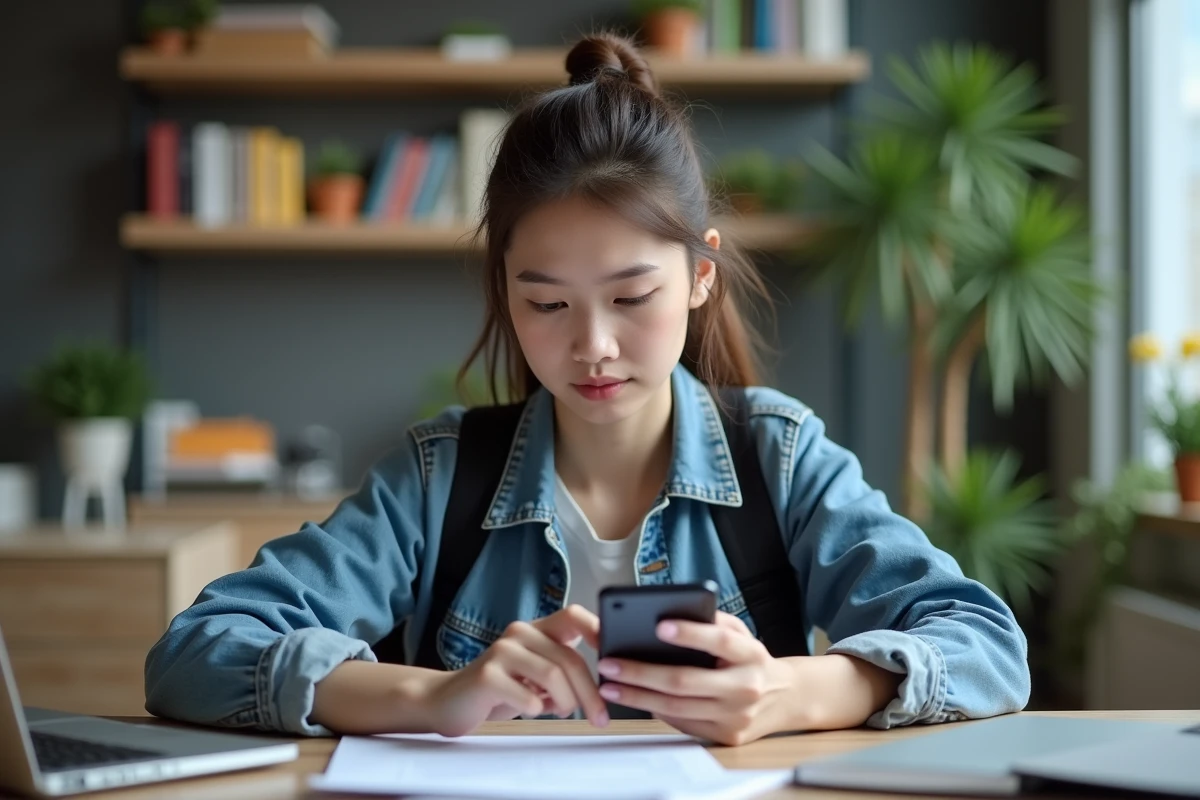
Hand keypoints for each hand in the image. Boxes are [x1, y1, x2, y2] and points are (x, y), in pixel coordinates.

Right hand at [424, 604, 608, 736]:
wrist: (450, 702)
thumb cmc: (502, 690)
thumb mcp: (538, 676)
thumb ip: (564, 669)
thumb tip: (607, 679)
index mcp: (537, 630)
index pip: (573, 616)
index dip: (598, 629)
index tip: (617, 654)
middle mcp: (520, 633)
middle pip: (569, 658)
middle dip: (590, 693)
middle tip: (600, 718)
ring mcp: (502, 651)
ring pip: (553, 676)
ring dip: (565, 702)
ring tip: (559, 712)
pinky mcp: (487, 674)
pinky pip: (528, 697)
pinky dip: (536, 710)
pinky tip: (530, 709)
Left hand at [595, 611, 792, 745]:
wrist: (786, 698)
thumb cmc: (751, 659)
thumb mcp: (742, 633)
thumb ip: (713, 622)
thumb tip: (672, 612)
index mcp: (751, 655)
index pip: (720, 641)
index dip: (690, 633)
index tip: (658, 625)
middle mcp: (746, 688)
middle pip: (686, 682)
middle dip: (641, 673)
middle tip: (610, 664)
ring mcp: (736, 717)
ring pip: (677, 708)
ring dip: (638, 697)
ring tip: (609, 686)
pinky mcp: (726, 737)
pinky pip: (683, 723)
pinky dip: (656, 710)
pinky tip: (634, 699)